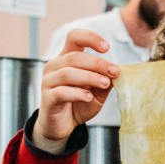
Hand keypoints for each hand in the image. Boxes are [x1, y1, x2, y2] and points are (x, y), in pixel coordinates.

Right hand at [34, 29, 119, 143]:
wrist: (62, 126)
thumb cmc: (79, 104)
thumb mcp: (97, 93)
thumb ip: (105, 81)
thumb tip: (117, 72)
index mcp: (66, 58)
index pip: (74, 37)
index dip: (90, 38)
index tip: (107, 48)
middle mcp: (54, 66)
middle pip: (74, 57)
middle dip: (97, 63)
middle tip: (114, 71)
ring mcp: (48, 82)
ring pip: (68, 73)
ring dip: (90, 77)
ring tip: (105, 83)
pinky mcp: (47, 99)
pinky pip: (61, 92)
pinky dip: (77, 93)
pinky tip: (89, 97)